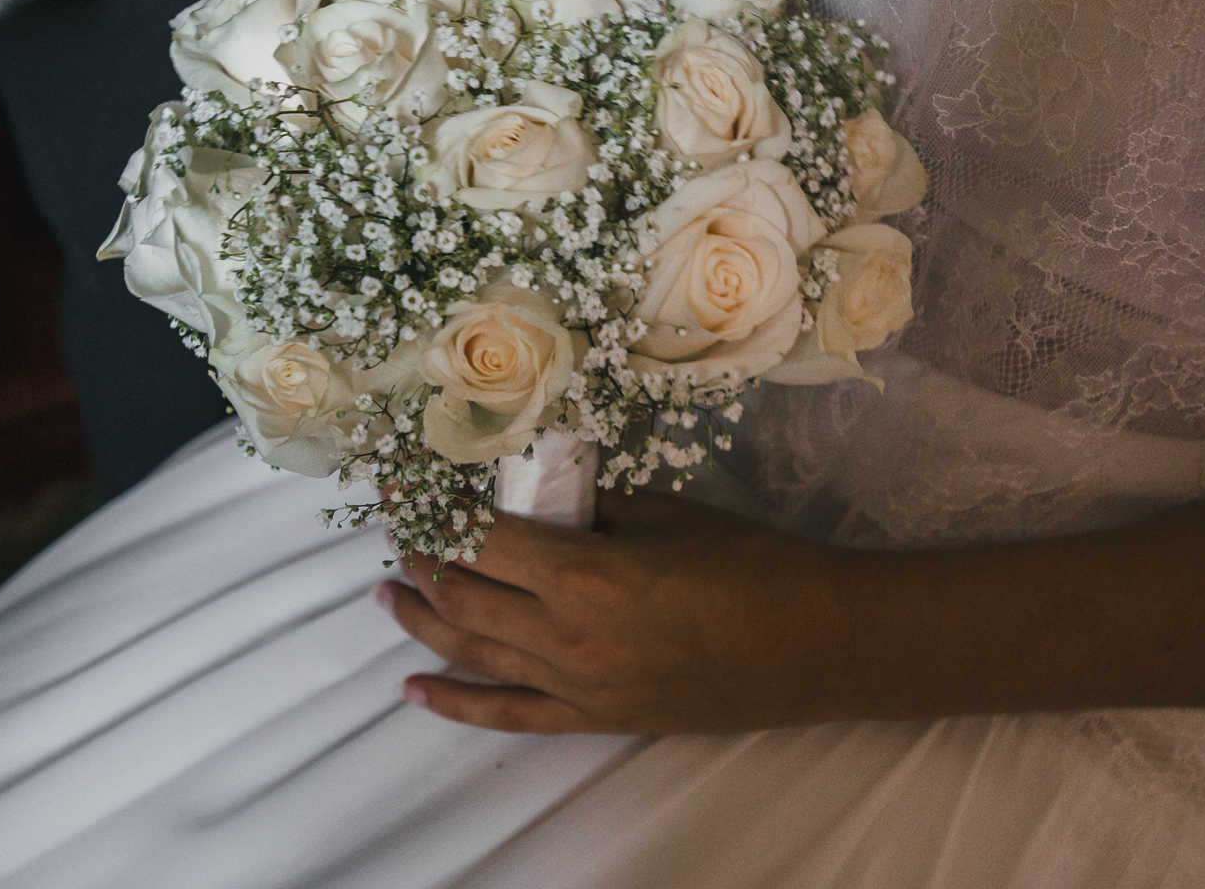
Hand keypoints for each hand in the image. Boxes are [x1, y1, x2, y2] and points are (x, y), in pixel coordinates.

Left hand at [376, 488, 851, 733]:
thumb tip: (541, 495)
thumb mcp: (665, 513)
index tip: (407, 487)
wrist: (816, 644)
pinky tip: (415, 688)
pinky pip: (507, 714)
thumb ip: (593, 507)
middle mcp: (567, 636)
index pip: (480, 537)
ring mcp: (579, 686)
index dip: (434, 509)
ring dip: (422, 622)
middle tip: (401, 532)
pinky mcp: (596, 718)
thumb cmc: (751, 564)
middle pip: (463, 595)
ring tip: (388, 597)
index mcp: (585, 573)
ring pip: (472, 653)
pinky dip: (454, 702)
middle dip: (421, 560)